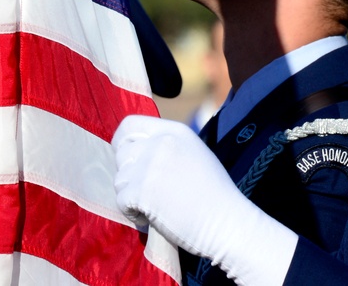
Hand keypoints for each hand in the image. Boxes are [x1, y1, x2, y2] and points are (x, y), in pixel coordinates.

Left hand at [112, 115, 297, 285]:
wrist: (227, 223)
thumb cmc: (214, 195)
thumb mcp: (193, 154)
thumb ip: (166, 147)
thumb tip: (136, 150)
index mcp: (173, 131)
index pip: (130, 124)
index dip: (123, 142)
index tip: (127, 158)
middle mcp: (159, 143)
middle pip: (122, 153)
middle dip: (129, 173)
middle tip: (147, 191)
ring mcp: (149, 166)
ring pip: (120, 179)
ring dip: (131, 195)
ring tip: (155, 206)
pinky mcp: (141, 191)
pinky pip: (121, 201)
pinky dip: (133, 214)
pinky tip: (152, 218)